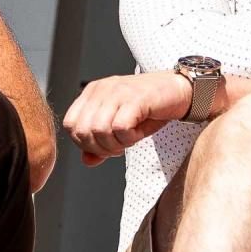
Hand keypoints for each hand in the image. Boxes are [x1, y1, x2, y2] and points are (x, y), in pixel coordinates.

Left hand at [63, 72, 191, 165]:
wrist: (179, 90)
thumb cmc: (150, 109)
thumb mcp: (121, 127)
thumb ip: (101, 143)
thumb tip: (86, 161)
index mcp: (91, 93)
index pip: (70, 125)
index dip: (85, 144)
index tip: (105, 148)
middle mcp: (100, 90)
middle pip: (82, 131)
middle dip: (100, 148)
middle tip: (119, 147)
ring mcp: (116, 92)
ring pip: (99, 130)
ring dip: (116, 144)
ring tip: (130, 139)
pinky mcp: (134, 98)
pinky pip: (120, 128)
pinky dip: (129, 138)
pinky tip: (139, 133)